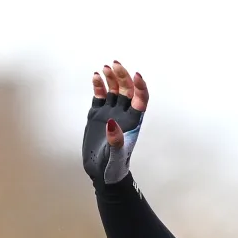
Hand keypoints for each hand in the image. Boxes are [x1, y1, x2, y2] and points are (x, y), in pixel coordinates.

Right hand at [83, 62, 147, 185]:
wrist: (100, 172)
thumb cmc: (113, 168)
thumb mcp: (115, 157)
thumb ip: (116, 142)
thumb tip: (111, 123)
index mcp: (133, 122)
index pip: (141, 100)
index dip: (141, 87)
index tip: (136, 75)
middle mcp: (123, 114)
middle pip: (127, 90)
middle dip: (123, 76)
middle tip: (115, 65)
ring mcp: (110, 113)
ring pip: (114, 90)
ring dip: (112, 78)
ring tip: (105, 68)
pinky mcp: (97, 114)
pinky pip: (100, 96)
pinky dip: (98, 85)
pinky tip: (96, 76)